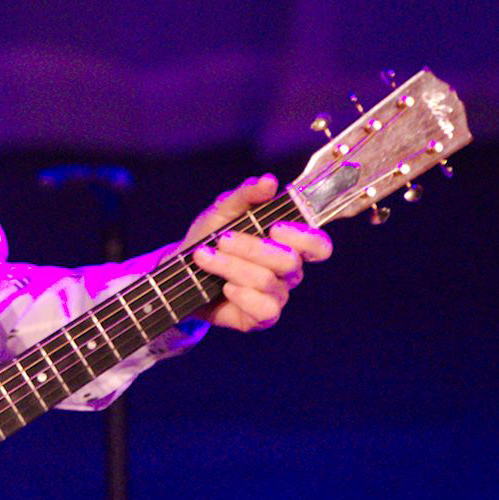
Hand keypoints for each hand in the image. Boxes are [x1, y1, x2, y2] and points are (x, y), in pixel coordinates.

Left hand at [182, 175, 331, 331]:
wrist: (180, 271)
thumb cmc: (209, 237)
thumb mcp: (222, 210)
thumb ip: (246, 195)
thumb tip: (269, 181)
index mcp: (287, 243)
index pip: (319, 245)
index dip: (304, 238)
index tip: (274, 226)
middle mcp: (288, 271)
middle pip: (288, 261)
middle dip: (251, 248)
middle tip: (222, 239)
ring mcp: (276, 295)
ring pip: (267, 281)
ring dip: (231, 266)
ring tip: (204, 257)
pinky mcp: (261, 317)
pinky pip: (264, 309)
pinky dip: (241, 295)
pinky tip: (224, 287)